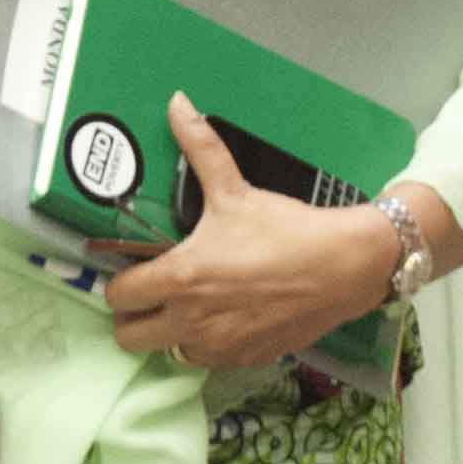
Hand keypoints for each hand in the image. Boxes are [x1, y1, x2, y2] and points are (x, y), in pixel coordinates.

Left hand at [99, 96, 391, 371]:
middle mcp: (191, 321)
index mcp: (180, 278)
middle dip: (133, 316)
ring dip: (170, 332)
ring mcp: (218, 347)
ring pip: (167, 351)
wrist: (344, 268)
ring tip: (189, 303)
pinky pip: (206, 360)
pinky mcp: (244, 360)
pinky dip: (206, 343)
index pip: (118, 296)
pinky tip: (224, 316)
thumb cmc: (286, 229)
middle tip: (150, 291)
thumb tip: (176, 102)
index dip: (118, 281)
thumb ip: (200, 147)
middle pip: (129, 338)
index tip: (132, 268)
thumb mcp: (235, 189)